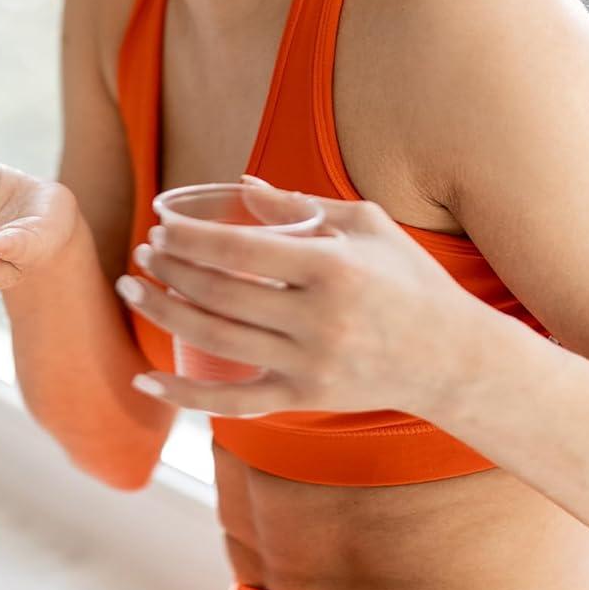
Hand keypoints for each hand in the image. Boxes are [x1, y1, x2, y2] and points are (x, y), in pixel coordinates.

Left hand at [119, 175, 472, 418]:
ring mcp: (309, 364)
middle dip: (170, 270)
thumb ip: (301, 206)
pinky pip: (231, 403)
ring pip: (215, 340)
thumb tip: (240, 186)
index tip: (162, 227)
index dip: (190, 238)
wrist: (454, 359)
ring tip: (134, 289)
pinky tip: (143, 380)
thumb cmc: (411, 280)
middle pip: (219, 293)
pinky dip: (183, 396)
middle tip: (142, 253)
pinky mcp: (304, 399)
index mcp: (332, 268)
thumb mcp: (367, 226)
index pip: (239, 249)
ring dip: (165, 312)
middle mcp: (318, 319)